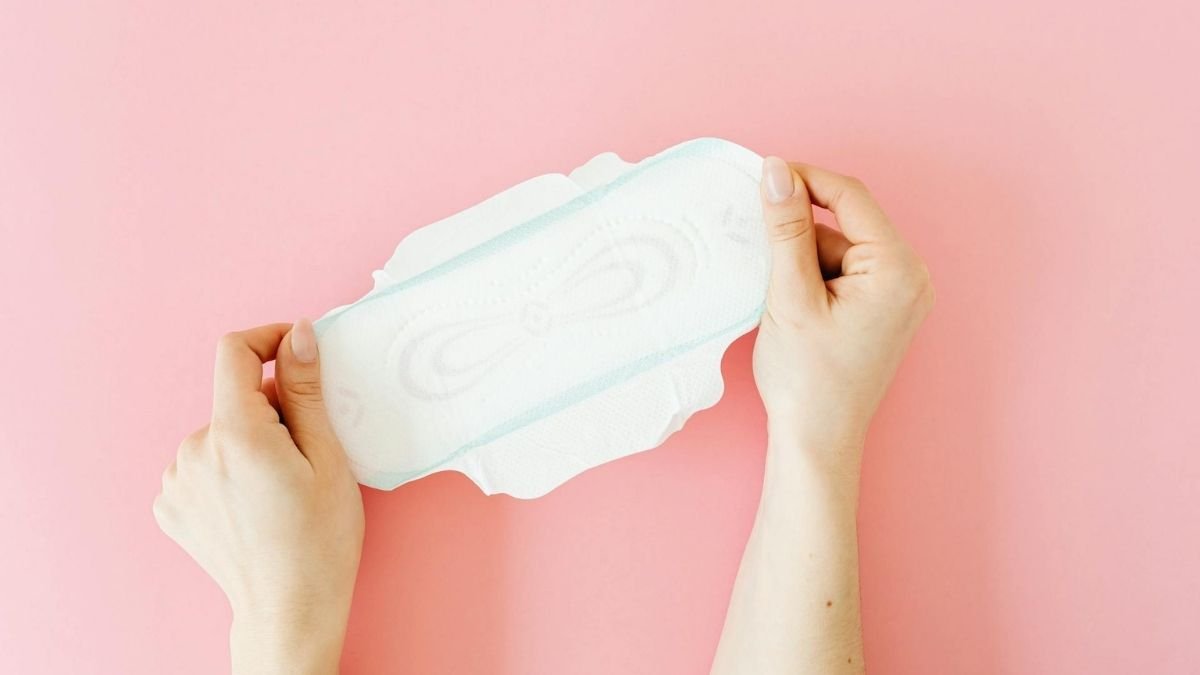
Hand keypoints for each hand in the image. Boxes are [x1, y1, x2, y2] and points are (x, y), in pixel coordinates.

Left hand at [153, 320, 363, 674]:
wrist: (289, 609)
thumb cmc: (320, 540)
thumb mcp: (327, 458)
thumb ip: (305, 391)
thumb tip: (297, 335)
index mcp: (237, 434)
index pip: (234, 352)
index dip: (267, 340)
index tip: (294, 351)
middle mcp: (194, 452)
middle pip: (232, 400)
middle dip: (269, 411)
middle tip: (304, 454)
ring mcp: (175, 481)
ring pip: (218, 433)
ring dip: (246, 443)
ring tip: (278, 488)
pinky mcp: (169, 506)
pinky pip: (200, 465)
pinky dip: (226, 472)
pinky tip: (251, 505)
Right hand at [753, 157, 933, 459]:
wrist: (817, 440)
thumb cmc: (807, 379)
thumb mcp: (789, 295)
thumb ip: (786, 228)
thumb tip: (778, 170)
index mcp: (898, 269)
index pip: (849, 197)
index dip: (803, 180)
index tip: (762, 176)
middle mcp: (911, 277)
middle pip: (843, 224)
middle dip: (799, 237)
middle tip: (766, 268)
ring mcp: (901, 295)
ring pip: (839, 249)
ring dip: (802, 263)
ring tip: (784, 306)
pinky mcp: (885, 309)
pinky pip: (845, 272)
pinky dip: (812, 280)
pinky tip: (795, 311)